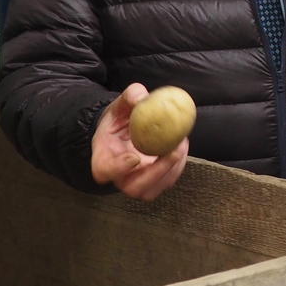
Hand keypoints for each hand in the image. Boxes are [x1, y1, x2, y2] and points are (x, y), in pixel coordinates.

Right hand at [91, 82, 187, 200]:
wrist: (126, 132)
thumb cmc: (120, 119)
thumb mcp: (121, 104)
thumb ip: (130, 96)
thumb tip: (142, 97)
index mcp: (103, 158)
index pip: (104, 170)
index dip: (118, 168)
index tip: (134, 157)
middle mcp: (118, 177)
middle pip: (134, 187)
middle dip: (156, 172)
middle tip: (173, 151)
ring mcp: (135, 183)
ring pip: (152, 189)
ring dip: (171, 168)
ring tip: (181, 144)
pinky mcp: (152, 184)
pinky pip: (166, 181)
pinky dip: (177, 166)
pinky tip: (181, 146)